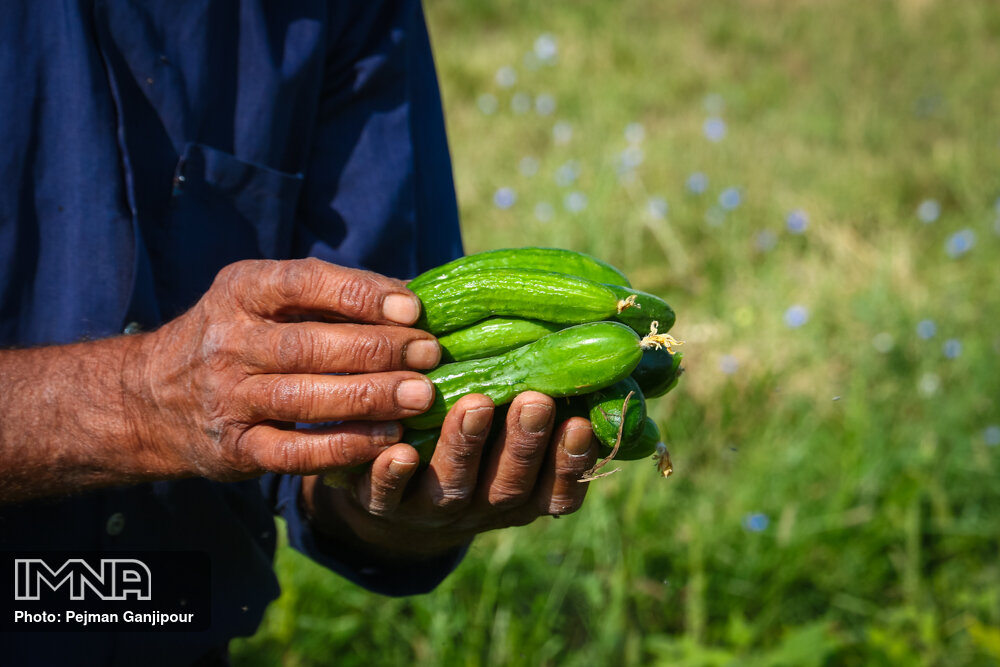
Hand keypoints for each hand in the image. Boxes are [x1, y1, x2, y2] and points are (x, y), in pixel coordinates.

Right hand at [123, 258, 440, 480]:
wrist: (152, 398)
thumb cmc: (239, 336)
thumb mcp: (265, 299)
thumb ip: (328, 297)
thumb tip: (413, 299)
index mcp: (241, 290)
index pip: (302, 283)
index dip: (360, 295)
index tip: (412, 307)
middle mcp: (228, 341)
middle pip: (308, 345)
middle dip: (377, 349)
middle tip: (430, 354)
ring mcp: (228, 398)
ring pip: (304, 398)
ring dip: (369, 397)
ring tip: (421, 396)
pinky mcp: (235, 449)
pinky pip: (296, 452)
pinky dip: (346, 446)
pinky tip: (388, 438)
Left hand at [304, 391, 598, 557]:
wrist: (393, 487)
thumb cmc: (467, 428)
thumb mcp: (505, 414)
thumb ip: (529, 382)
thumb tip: (564, 322)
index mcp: (524, 489)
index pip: (558, 489)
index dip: (572, 460)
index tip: (580, 422)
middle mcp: (483, 505)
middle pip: (510, 485)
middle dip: (524, 443)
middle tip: (534, 401)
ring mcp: (433, 507)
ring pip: (455, 485)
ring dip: (466, 445)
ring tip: (475, 404)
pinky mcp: (382, 502)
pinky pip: (388, 495)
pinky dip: (394, 477)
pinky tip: (400, 452)